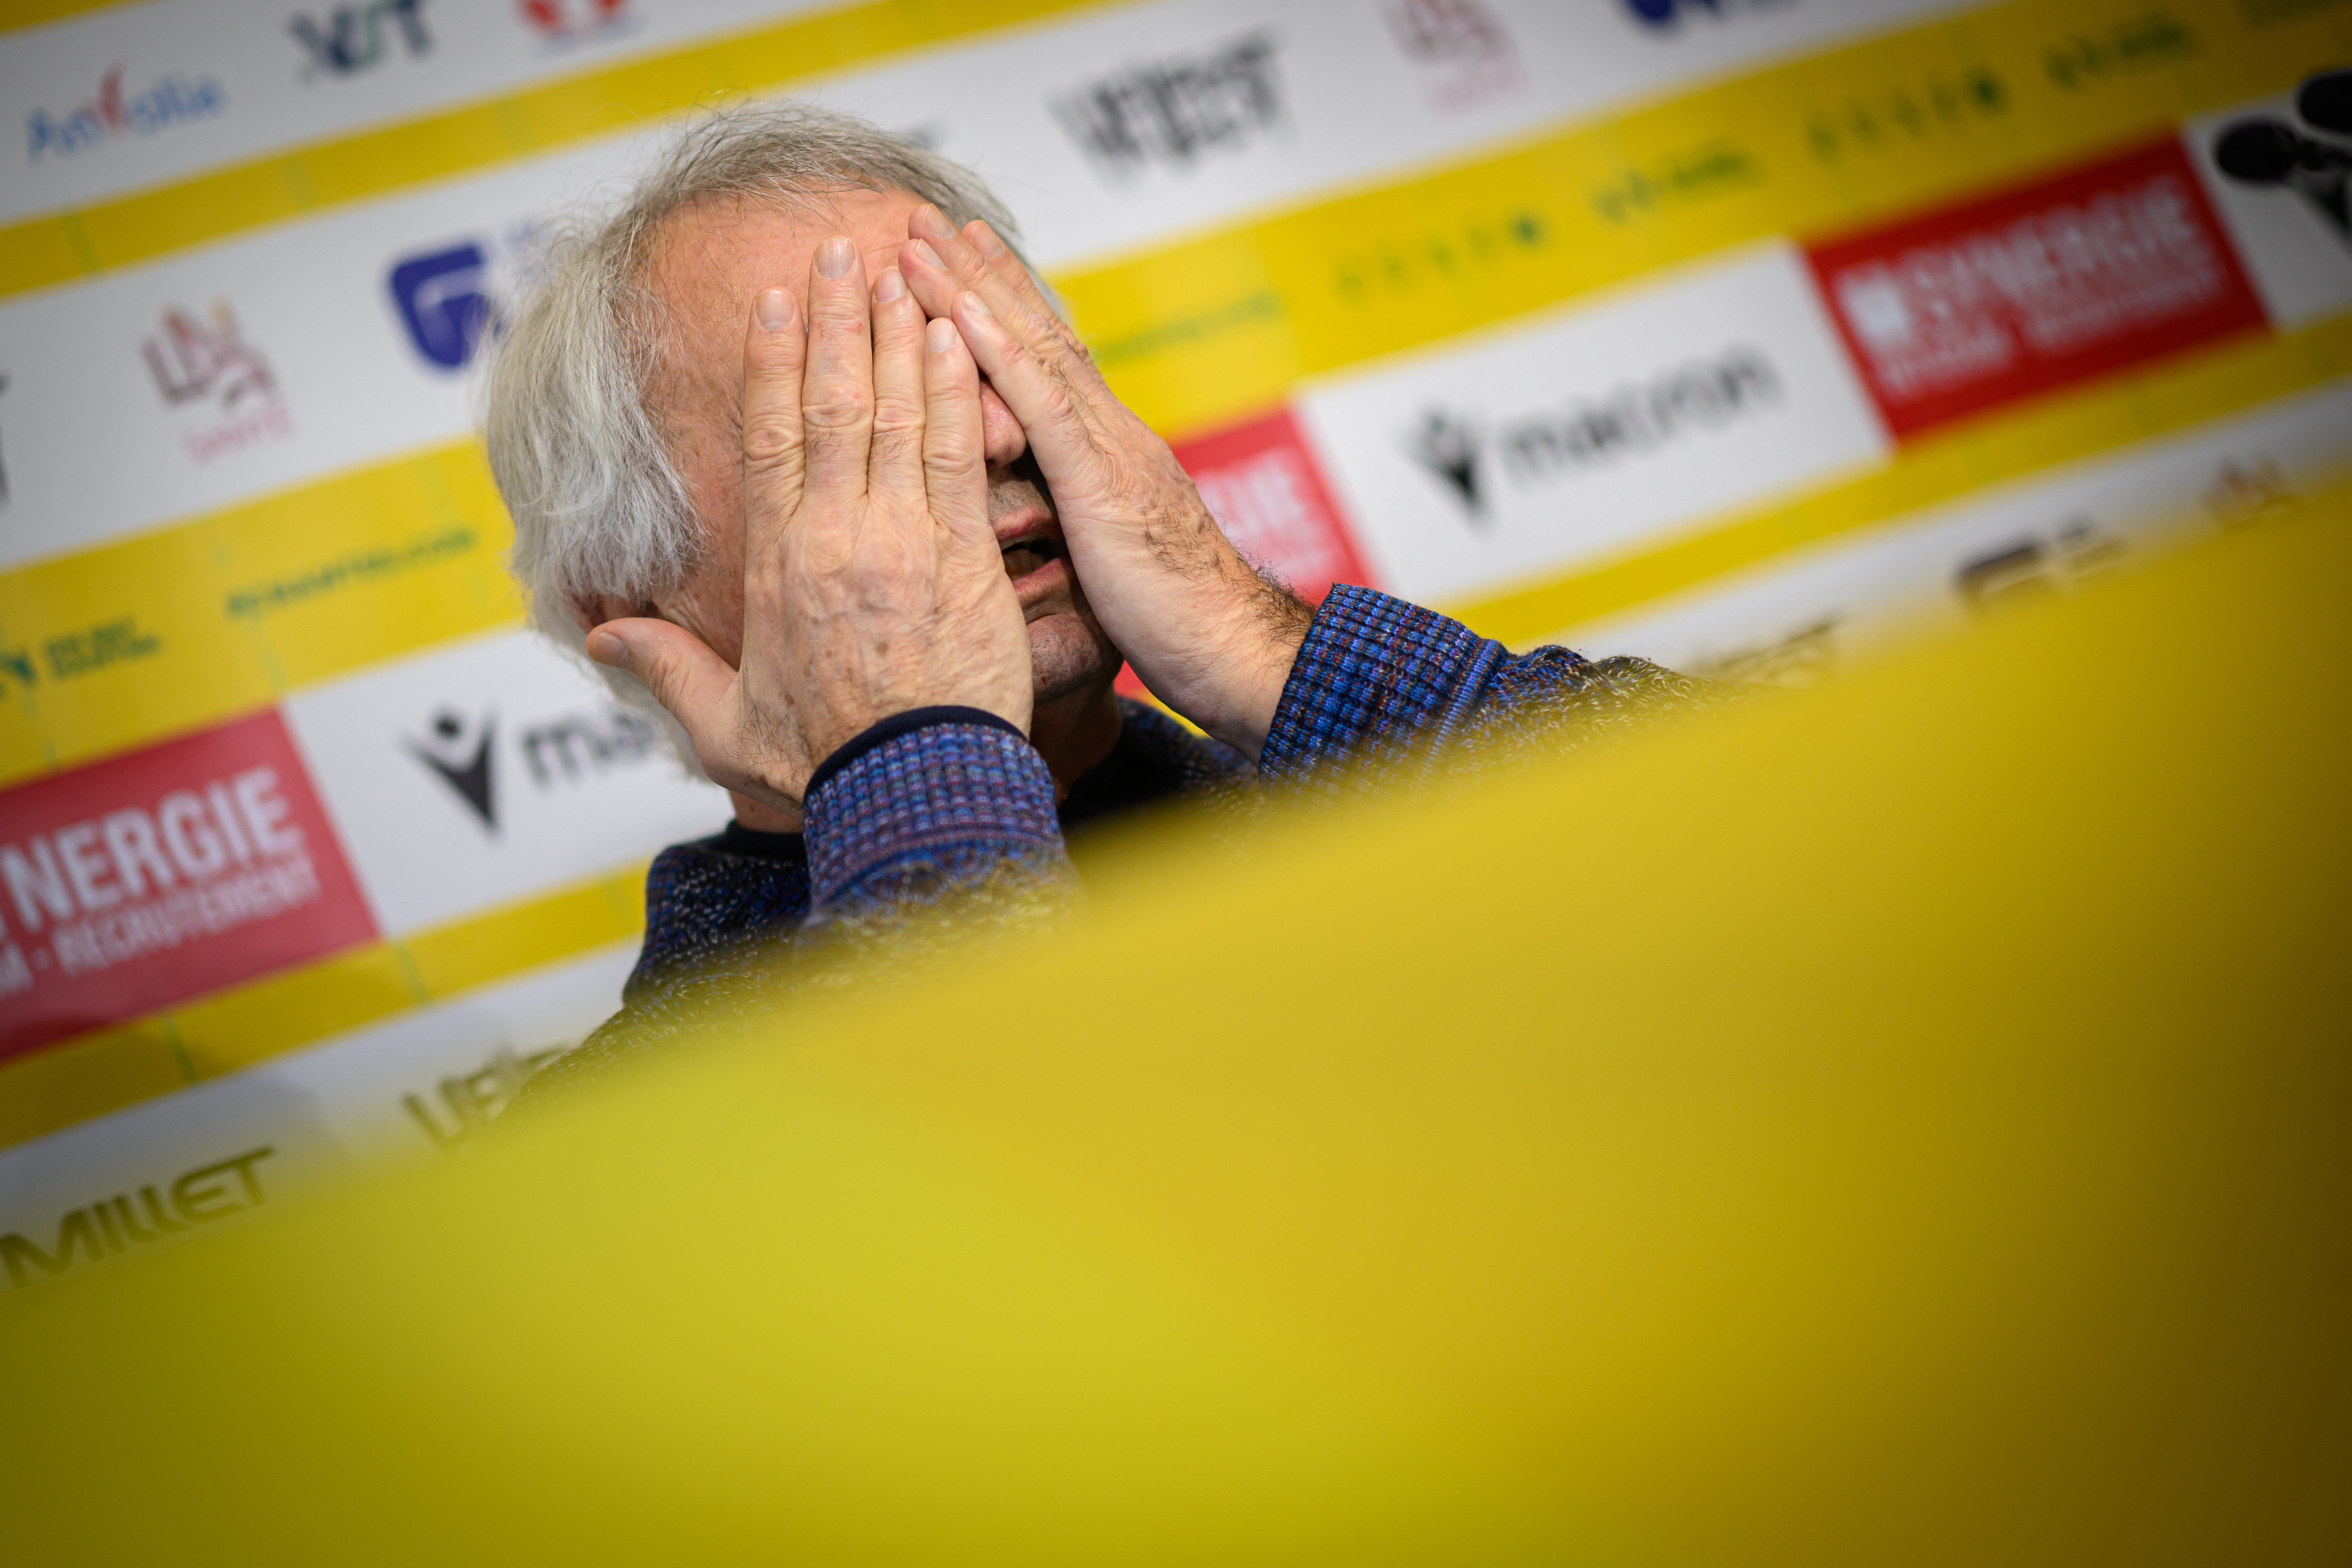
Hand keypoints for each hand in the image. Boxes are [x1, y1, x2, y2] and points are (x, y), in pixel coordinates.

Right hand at [585, 239, 1032, 812]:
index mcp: (778, 563)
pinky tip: (957, 337)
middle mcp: (837, 535)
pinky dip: (958, 390)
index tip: (776, 301)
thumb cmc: (824, 765)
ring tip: (900, 268)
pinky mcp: (967, 557)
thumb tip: (599, 639)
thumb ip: (666, 669)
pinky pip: (961, 455)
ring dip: (899, 334)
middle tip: (839, 249)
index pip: (770, 436)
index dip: (772, 361)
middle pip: (833, 403)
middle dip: (837, 319)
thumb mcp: (724, 724)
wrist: (910, 793)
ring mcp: (905, 539)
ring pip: (898, 412)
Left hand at [897, 206, 1310, 760]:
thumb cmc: (1181, 628)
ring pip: (1033, 352)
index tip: (958, 256)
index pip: (1048, 364)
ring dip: (971, 290)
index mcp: (1110, 457)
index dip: (1003, 307)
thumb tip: (1044, 521)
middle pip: (1037, 335)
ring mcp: (1110, 453)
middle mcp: (1111, 436)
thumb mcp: (1115, 566)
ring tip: (918, 237)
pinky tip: (960, 312)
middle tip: (924, 216)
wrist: (1237, 655)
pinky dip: (1001, 354)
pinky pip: (1044, 407)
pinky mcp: (1104, 487)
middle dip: (978, 273)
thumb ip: (1081, 528)